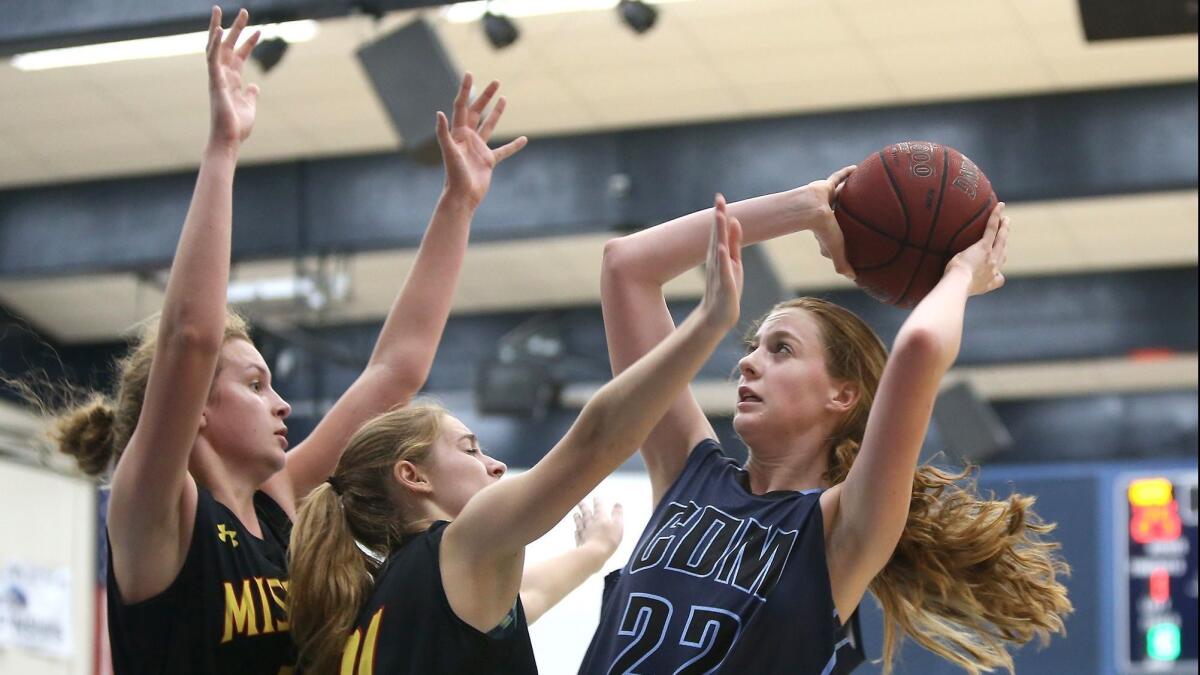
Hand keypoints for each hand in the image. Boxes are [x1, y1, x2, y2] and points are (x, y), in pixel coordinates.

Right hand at [206, 7, 260, 148]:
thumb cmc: (237, 127)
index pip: (240, 56)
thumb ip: (250, 95)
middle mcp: (222, 76)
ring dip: (217, 28)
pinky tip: (218, 31)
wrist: (229, 140)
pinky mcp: (215, 82)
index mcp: (232, 81)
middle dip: (235, 29)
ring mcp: (217, 77)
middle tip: (244, 11)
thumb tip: (254, 86)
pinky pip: (212, 59)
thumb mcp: (249, 107)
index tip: (260, 31)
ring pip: (215, 47)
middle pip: (228, 46)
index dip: (249, 43)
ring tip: (219, 9)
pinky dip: (214, 45)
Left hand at [436, 73, 527, 207]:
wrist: (462, 196)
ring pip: (489, 126)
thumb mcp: (449, 152)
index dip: (466, 90)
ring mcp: (479, 149)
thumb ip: (443, 133)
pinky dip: (514, 146)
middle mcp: (468, 138)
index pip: (462, 107)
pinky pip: (503, 150)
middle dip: (486, 96)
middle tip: (497, 82)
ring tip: (504, 98)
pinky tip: (524, 140)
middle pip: (477, 112)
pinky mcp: (488, 160)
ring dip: (496, 113)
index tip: (470, 74)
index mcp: (458, 133)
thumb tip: (439, 113)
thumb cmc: (454, 175)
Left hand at [573, 497, 623, 557]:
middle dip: (584, 507)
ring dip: (578, 518)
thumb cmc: (608, 540)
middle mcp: (590, 524)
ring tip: (576, 514)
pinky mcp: (580, 542)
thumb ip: (617, 514)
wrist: (594, 554)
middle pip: (586, 513)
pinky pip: (577, 535)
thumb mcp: (618, 525)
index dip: (597, 502)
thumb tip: (617, 504)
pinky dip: (576, 532)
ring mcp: (584, 533)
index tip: (596, 498)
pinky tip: (575, 531)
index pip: (599, 508)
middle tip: (580, 502)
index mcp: (600, 519)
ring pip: (580, 523)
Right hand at [698, 194, 743, 329]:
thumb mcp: (734, 261)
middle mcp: (716, 260)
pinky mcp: (724, 285)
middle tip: (719, 198)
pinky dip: (722, 259)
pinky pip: (723, 270)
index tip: (720, 196)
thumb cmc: (726, 288)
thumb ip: (734, 242)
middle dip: (718, 217)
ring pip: (718, 249)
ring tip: (719, 215)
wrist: (718, 316)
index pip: (719, 231)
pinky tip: (722, 248)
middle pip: (716, 235)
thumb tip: (735, 220)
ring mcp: (719, 272)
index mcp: (719, 254)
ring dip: (718, 233)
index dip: (720, 214)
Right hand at [799, 165, 856, 279]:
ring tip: (864, 187)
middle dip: (848, 213)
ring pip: (841, 194)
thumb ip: (843, 265)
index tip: (855, 239)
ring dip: (849, 191)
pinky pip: (838, 178)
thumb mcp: (837, 251)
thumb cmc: (823, 232)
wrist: (810, 210)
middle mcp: (827, 214)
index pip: (837, 235)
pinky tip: (857, 168)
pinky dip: (846, 173)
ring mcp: (827, 200)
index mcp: (829, 229)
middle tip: (861, 212)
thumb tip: (854, 279)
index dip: (843, 238)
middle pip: (841, 213)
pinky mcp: (826, 187)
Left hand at [945, 201, 1008, 295]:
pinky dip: (996, 217)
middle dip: (1005, 243)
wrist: (957, 285)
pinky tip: (999, 206)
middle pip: (1003, 253)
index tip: (998, 269)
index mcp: (989, 282)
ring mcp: (991, 257)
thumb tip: (948, 288)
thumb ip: (960, 288)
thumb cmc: (953, 289)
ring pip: (1001, 239)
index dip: (1000, 270)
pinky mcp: (984, 247)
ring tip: (1006, 220)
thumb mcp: (960, 291)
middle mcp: (994, 269)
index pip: (999, 276)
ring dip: (1004, 228)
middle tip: (1005, 234)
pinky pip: (992, 229)